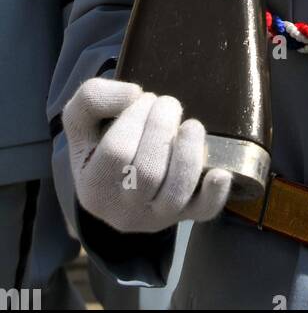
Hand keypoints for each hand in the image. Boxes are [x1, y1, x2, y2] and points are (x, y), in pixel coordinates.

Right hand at [62, 79, 231, 233]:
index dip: (135, 117)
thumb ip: (92, 98)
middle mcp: (121, 211)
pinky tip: (219, 172)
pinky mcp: (185, 216)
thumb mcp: (82, 119)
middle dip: (162, 127)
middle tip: (167, 104)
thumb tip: (132, 94)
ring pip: (175, 193)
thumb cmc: (99, 144)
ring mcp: (155, 218)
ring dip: (188, 153)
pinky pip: (203, 212)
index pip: (117, 151)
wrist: (116, 183)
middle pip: (147, 173)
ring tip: (191, 126)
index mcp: (92, 188)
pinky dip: (215, 194)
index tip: (144, 98)